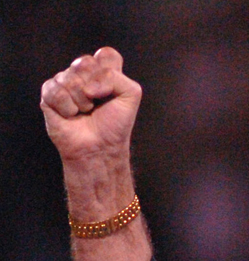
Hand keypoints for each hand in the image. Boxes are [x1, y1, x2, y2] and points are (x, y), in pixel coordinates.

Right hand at [40, 47, 140, 163]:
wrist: (100, 148)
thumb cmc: (115, 125)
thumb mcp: (130, 97)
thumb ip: (117, 78)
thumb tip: (87, 85)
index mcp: (104, 72)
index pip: (106, 54)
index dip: (109, 70)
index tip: (112, 90)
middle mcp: (83, 74)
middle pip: (85, 62)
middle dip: (95, 88)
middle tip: (97, 104)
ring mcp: (65, 82)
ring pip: (69, 78)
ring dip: (81, 101)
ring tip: (85, 112)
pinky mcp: (49, 94)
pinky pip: (55, 91)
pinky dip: (67, 108)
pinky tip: (71, 115)